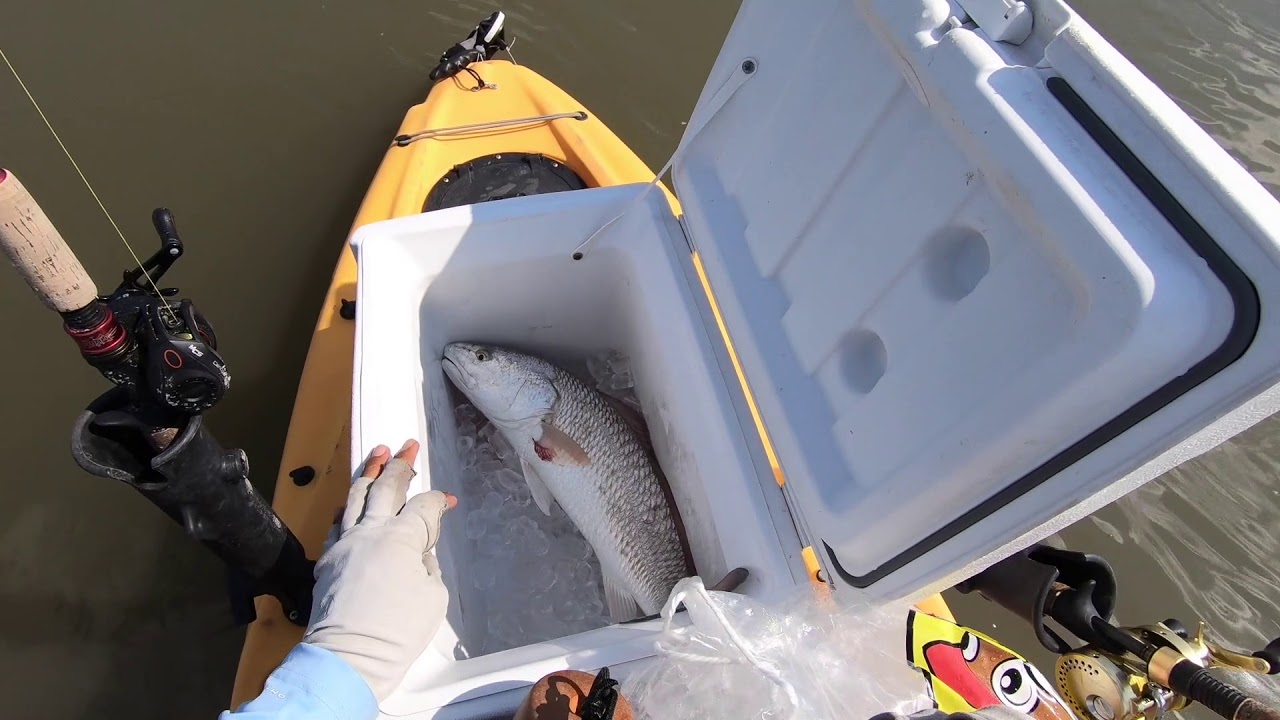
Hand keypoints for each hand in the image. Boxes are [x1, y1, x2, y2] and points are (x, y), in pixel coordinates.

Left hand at [303, 440, 457, 700]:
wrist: (349, 657)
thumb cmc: (398, 631)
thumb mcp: (432, 596)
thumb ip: (427, 563)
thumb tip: (417, 551)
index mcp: (401, 537)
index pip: (423, 506)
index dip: (438, 501)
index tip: (448, 502)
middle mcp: (370, 531)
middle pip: (386, 486)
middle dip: (401, 463)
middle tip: (409, 445)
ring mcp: (344, 543)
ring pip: (356, 496)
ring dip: (369, 471)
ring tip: (379, 453)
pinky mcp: (327, 559)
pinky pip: (338, 521)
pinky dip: (349, 505)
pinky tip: (352, 500)